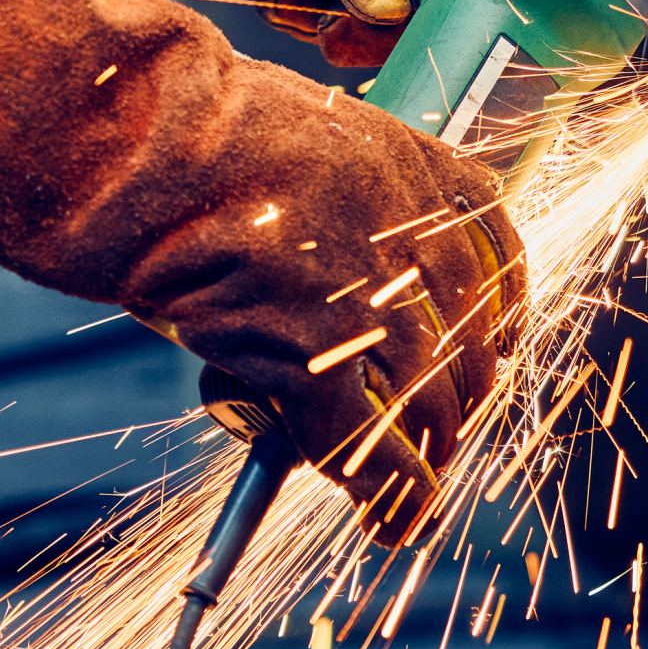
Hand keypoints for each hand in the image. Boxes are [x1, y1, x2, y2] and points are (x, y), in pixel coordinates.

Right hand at [127, 68, 525, 543]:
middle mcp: (425, 247)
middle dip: (461, 406)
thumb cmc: (216, 134)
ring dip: (427, 459)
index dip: (499, 329)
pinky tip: (387, 514)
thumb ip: (379, 195)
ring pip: (430, 406)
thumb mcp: (338, 138)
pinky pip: (357, 442)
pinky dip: (376, 487)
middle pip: (473, 352)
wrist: (143, 144)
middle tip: (444, 435)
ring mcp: (375, 305)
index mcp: (438, 185)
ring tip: (420, 492)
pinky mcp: (312, 355)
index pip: (504, 275)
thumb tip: (393, 263)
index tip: (492, 356)